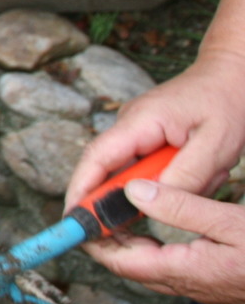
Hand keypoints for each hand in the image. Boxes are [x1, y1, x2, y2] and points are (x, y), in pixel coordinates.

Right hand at [63, 50, 244, 212]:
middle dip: (123, 201)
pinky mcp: (150, 140)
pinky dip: (175, 180)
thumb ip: (185, 176)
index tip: (75, 221)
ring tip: (209, 173)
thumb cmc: (227, 102)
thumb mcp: (217, 144)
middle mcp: (129, 126)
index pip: (97, 159)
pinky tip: (205, 169)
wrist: (232, 73)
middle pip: (108, 172)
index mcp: (139, 122)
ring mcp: (138, 133)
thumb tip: (149, 202)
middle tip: (135, 230)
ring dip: (166, 186)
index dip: (81, 191)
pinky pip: (152, 170)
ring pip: (136, 176)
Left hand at [81, 180, 244, 303]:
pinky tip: (152, 227)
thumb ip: (180, 208)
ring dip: (126, 241)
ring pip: (146, 266)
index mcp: (184, 271)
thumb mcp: (229, 222)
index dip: (93, 240)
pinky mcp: (208, 282)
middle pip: (128, 264)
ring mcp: (197, 286)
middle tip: (92, 210)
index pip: (119, 261)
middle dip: (104, 238)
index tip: (76, 219)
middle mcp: (186, 285)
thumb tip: (133, 192)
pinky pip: (165, 265)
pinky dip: (148, 245)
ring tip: (115, 212)